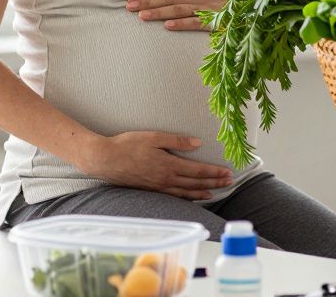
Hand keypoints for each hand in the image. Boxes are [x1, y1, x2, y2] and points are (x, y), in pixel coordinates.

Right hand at [81, 131, 233, 199]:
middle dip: (215, 183)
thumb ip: (177, 141)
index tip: (228, 173)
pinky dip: (187, 197)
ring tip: (216, 192)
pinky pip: (174, 196)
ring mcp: (158, 187)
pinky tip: (192, 197)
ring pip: (186, 192)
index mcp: (169, 166)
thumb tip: (198, 143)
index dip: (214, 173)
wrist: (105, 160)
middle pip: (196, 183)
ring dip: (203, 192)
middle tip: (230, 183)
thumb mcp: (154, 137)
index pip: (198, 171)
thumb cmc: (128, 145)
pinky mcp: (151, 190)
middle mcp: (166, 179)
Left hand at [126, 0, 233, 29]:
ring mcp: (208, 6)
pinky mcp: (216, 20)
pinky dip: (182, 24)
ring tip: (141, 16)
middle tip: (128, 7)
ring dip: (158, 12)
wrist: (252, 7)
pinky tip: (168, 27)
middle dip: (147, 1)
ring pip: (178, 8)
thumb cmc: (225, 2)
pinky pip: (196, 21)